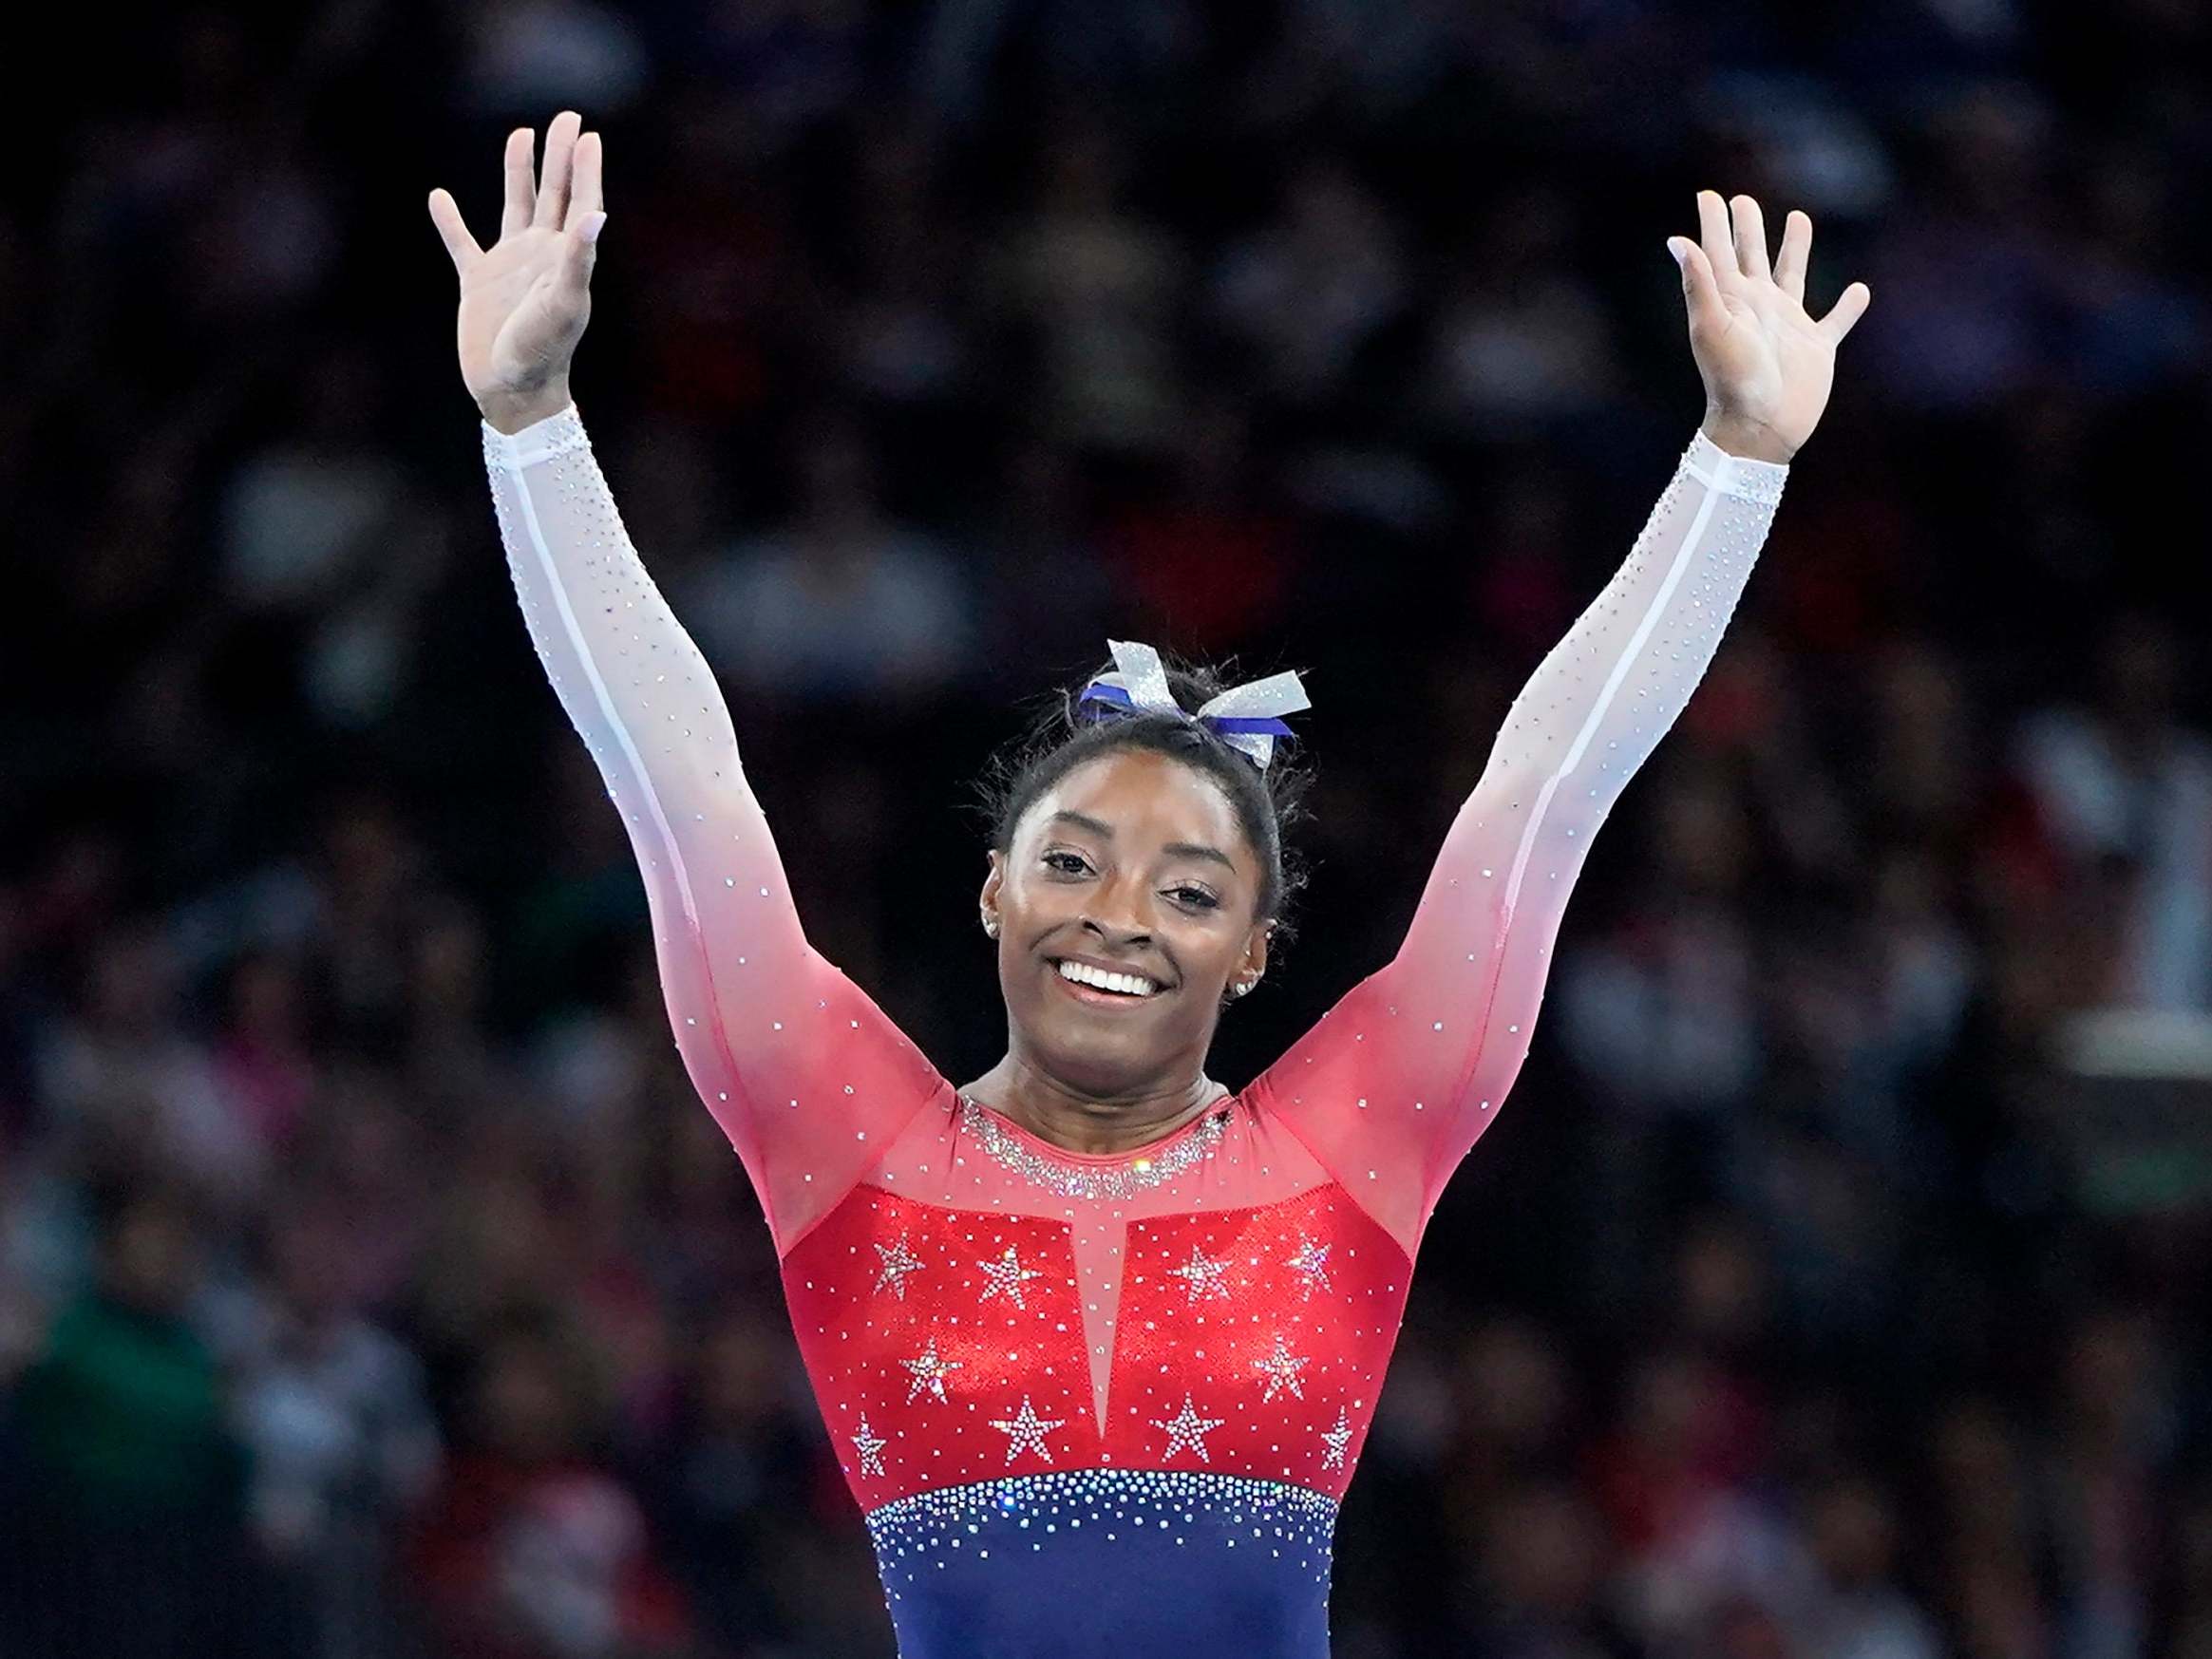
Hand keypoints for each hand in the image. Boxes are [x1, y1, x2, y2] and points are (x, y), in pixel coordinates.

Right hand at [427, 111, 604, 432]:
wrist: (512, 389)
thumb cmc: (544, 351)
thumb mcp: (564, 303)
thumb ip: (578, 258)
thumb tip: (595, 215)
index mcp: (566, 258)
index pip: (581, 203)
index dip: (586, 170)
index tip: (588, 135)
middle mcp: (541, 255)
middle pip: (553, 194)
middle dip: (559, 157)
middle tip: (566, 117)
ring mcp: (510, 266)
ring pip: (515, 206)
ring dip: (518, 173)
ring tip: (521, 135)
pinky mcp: (479, 282)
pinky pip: (462, 243)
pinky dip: (450, 221)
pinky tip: (439, 197)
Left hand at [1668, 191, 1870, 463]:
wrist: (1760, 426)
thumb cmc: (1732, 379)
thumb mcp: (1711, 326)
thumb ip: (1699, 283)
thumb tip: (1677, 241)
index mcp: (1731, 300)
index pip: (1719, 252)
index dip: (1713, 223)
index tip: (1708, 195)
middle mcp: (1758, 307)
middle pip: (1752, 256)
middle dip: (1747, 228)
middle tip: (1743, 200)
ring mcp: (1788, 326)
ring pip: (1793, 276)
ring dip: (1795, 249)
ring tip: (1798, 219)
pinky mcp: (1816, 348)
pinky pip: (1836, 322)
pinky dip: (1848, 307)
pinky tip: (1860, 290)